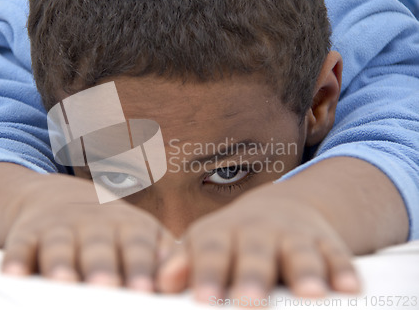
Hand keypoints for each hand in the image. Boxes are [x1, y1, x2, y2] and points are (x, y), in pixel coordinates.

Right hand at [0, 173, 176, 291]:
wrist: (60, 197)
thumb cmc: (112, 228)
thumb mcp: (142, 234)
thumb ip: (164, 256)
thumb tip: (184, 280)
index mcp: (127, 226)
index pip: (137, 244)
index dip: (140, 265)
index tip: (145, 289)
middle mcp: (93, 224)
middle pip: (98, 245)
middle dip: (102, 266)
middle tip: (105, 287)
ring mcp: (59, 227)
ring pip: (60, 244)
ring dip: (61, 262)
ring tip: (63, 281)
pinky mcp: (27, 233)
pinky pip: (19, 245)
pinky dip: (15, 259)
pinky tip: (12, 274)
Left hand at [158, 184, 360, 301]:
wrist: (280, 208)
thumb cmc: (233, 238)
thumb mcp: (206, 243)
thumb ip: (185, 263)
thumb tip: (161, 284)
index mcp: (222, 232)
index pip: (212, 251)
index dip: (208, 273)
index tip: (204, 299)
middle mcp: (257, 230)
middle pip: (255, 251)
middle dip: (253, 276)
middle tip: (250, 302)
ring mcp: (292, 233)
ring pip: (298, 250)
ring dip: (305, 270)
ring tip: (310, 293)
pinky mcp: (323, 240)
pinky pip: (335, 252)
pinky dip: (342, 268)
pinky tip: (348, 287)